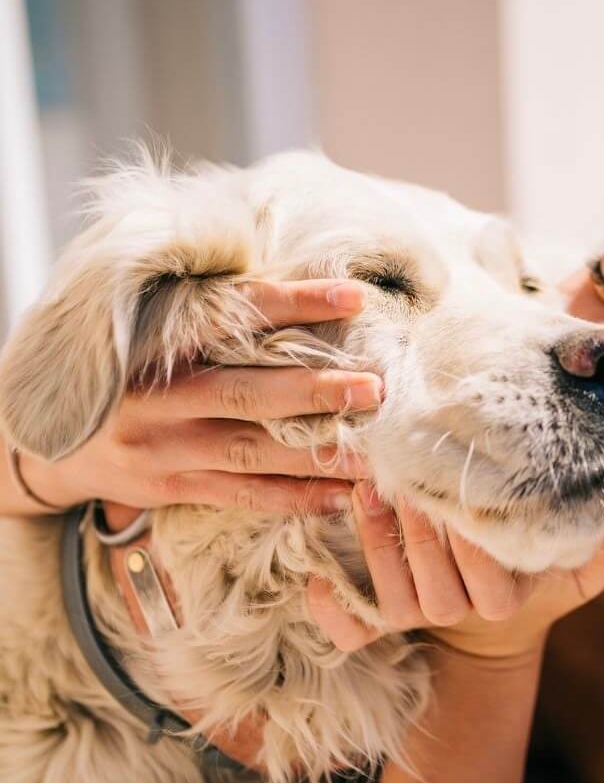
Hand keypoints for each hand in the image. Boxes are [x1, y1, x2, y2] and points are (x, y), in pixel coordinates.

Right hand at [18, 280, 376, 515]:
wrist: (46, 442)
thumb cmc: (120, 372)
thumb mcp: (145, 331)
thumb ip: (204, 315)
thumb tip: (293, 283)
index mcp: (156, 343)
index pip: (234, 315)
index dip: (294, 304)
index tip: (354, 296)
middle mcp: (159, 399)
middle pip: (249, 393)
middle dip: (317, 392)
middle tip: (376, 387)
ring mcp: (166, 449)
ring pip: (254, 454)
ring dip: (319, 456)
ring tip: (377, 455)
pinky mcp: (173, 488)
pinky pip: (243, 496)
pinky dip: (294, 498)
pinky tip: (341, 496)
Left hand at [306, 481, 603, 659]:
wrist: (492, 611)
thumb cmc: (530, 564)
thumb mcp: (576, 563)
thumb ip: (599, 545)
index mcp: (503, 598)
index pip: (490, 583)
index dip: (471, 547)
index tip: (459, 498)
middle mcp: (459, 612)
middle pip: (435, 589)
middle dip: (417, 536)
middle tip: (402, 480)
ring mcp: (419, 617)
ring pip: (394, 600)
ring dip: (376, 548)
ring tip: (366, 493)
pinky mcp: (382, 620)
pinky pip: (354, 632)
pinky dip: (333, 614)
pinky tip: (316, 580)